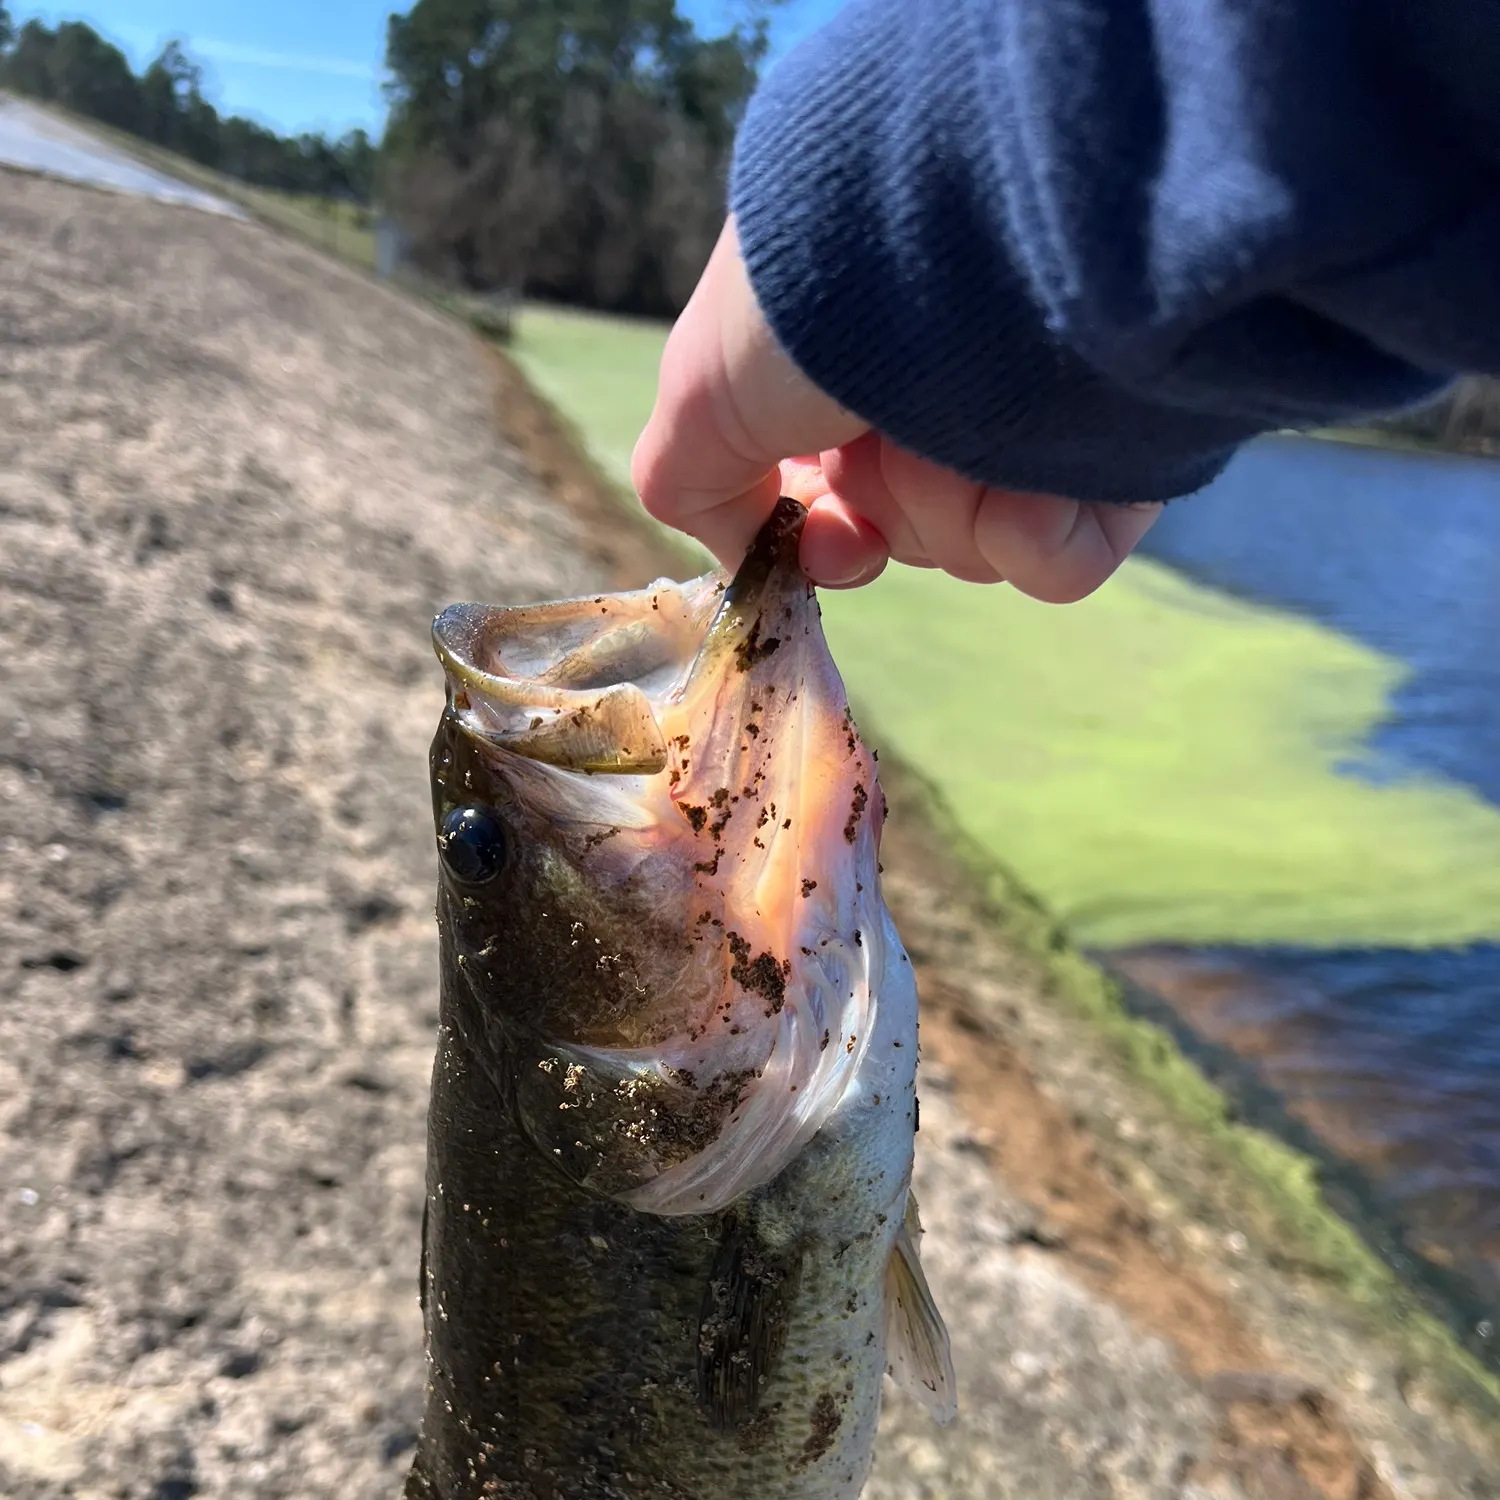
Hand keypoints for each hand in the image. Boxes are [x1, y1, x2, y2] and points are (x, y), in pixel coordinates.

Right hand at [632, 218, 1160, 599]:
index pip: (843, 501)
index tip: (828, 538)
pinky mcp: (1123, 454)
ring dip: (950, 503)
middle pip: (909, 535)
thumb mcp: (701, 390)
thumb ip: (692, 481)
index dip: (824, 534)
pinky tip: (1032, 466)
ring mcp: (1042, 419)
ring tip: (964, 411)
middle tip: (887, 437)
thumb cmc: (814, 296)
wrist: (958, 229)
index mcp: (865, 365)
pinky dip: (1032, 533)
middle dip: (889, 507)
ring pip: (976, 553)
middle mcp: (954, 384)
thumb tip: (748, 548)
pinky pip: (1065, 563)